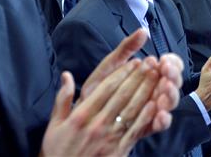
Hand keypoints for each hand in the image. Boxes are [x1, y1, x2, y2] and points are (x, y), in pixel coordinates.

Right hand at [42, 56, 175, 156]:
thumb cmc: (58, 151)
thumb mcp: (55, 125)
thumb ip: (62, 99)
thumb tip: (66, 75)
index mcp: (81, 116)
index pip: (106, 88)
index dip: (122, 73)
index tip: (134, 62)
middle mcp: (96, 124)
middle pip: (121, 95)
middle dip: (137, 77)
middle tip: (150, 63)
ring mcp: (109, 138)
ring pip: (131, 109)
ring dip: (145, 91)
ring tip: (156, 76)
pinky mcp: (119, 151)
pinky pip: (135, 130)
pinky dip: (146, 116)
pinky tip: (155, 103)